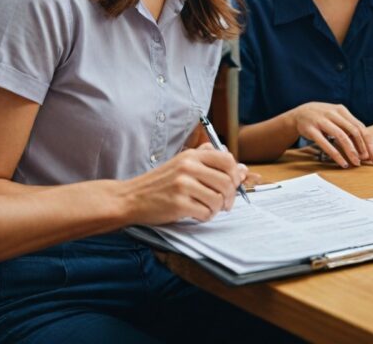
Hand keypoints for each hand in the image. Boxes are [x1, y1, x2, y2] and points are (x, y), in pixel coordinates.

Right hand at [120, 145, 244, 224]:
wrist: (132, 198)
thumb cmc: (159, 183)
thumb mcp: (182, 163)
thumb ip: (209, 161)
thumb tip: (241, 168)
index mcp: (191, 155)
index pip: (227, 159)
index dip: (235, 174)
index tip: (232, 184)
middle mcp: (188, 167)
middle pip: (227, 181)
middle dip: (230, 196)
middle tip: (225, 204)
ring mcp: (183, 185)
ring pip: (218, 199)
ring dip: (217, 209)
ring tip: (208, 209)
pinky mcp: (178, 204)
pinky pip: (206, 213)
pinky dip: (206, 217)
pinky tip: (196, 214)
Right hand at [292, 102, 372, 167]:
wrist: (299, 114)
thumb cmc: (322, 117)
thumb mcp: (336, 116)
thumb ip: (348, 127)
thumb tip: (365, 146)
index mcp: (341, 110)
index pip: (360, 127)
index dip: (369, 142)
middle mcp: (333, 114)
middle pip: (353, 131)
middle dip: (363, 148)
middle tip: (367, 161)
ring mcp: (321, 121)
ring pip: (341, 136)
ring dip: (351, 151)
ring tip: (356, 163)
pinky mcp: (311, 130)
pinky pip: (326, 144)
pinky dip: (336, 155)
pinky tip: (342, 163)